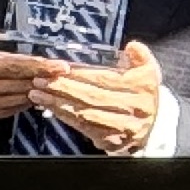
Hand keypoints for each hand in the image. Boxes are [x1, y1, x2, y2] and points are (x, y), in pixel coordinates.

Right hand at [0, 17, 53, 119]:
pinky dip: (29, 98)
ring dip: (41, 89)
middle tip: (66, 72)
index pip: (13, 66)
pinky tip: (39, 89)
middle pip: (21, 82)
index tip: (59, 65)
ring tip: (56, 80)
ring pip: (20, 96)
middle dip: (46, 77)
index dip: (38, 66)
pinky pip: (15, 107)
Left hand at [29, 39, 164, 155]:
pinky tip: (51, 109)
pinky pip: (84, 128)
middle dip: (63, 89)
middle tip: (40, 81)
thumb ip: (141, 56)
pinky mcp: (112, 142)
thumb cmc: (143, 95)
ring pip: (85, 114)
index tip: (59, 70)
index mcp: (142, 88)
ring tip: (38, 94)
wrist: (151, 127)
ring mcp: (123, 127)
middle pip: (93, 97)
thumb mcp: (148, 71)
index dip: (80, 75)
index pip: (105, 80)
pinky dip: (65, 117)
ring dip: (58, 104)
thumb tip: (132, 47)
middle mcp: (134, 109)